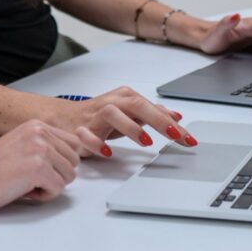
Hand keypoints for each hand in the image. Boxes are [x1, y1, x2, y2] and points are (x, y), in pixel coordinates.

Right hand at [0, 120, 80, 211]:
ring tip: (27, 183)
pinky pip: (58, 189)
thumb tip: (76, 151)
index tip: (42, 169)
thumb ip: (46, 145)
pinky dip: (44, 195)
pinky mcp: (38, 168)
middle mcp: (39, 132)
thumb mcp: (23, 147)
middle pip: (75, 160)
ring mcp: (39, 148)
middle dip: (57, 174)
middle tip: (32, 178)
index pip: (74, 144)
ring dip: (51, 185)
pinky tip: (25, 190)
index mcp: (36, 125)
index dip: (62, 162)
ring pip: (70, 175)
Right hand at [51, 85, 195, 158]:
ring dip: (130, 127)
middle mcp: (112, 103)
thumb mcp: (130, 113)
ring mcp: (95, 116)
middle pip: (136, 104)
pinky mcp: (80, 130)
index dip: (171, 122)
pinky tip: (108, 152)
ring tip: (146, 141)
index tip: (188, 137)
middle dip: (157, 119)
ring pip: (111, 114)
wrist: (63, 117)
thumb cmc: (100, 115)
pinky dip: (97, 143)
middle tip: (174, 134)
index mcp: (125, 97)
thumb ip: (152, 114)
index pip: (152, 107)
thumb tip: (176, 117)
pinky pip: (86, 134)